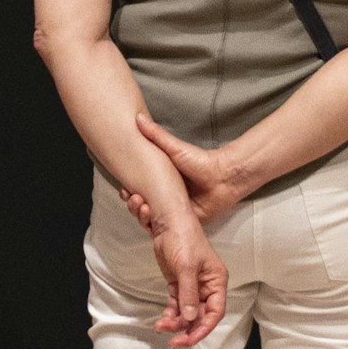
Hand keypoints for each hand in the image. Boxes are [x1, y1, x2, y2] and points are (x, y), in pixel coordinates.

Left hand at [121, 188, 227, 344]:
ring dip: (176, 323)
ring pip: (187, 312)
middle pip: (201, 316)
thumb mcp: (186, 267)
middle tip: (173, 341)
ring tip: (161, 327)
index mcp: (216, 281)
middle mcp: (207, 286)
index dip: (203, 328)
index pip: (215, 312)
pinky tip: (162, 321)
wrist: (168, 223)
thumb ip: (188, 294)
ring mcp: (193, 286)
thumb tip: (189, 318)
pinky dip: (170, 314)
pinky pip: (177, 305)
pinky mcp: (179, 284)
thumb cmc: (183, 239)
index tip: (188, 338)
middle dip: (187, 329)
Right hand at [133, 115, 261, 228]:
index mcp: (160, 182)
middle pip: (141, 207)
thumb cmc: (201, 161)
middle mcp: (164, 198)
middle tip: (134, 199)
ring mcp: (172, 212)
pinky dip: (155, 229)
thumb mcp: (174, 148)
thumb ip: (156, 135)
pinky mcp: (182, 222)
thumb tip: (138, 118)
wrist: (223, 178)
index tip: (124, 189)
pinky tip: (152, 223)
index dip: (128, 192)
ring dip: (142, 217)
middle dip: (134, 206)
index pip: (137, 190)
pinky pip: (165, 230)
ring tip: (144, 209)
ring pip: (150, 220)